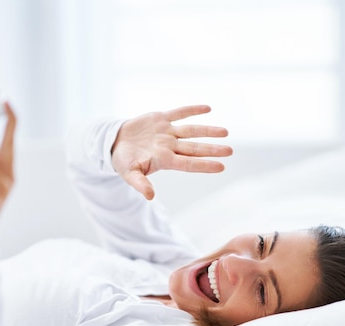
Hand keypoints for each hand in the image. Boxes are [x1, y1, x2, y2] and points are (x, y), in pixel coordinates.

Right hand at [111, 105, 231, 199]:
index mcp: (164, 159)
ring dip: (208, 130)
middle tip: (230, 151)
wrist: (115, 143)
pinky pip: (180, 112)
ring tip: (225, 132)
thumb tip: (150, 197)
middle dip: (212, 149)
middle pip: (194, 148)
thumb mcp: (128, 173)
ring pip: (191, 130)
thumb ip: (140, 183)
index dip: (204, 164)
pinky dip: (192, 110)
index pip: (188, 163)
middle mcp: (169, 146)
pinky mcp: (161, 118)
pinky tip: (208, 108)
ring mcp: (167, 132)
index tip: (221, 166)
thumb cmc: (124, 161)